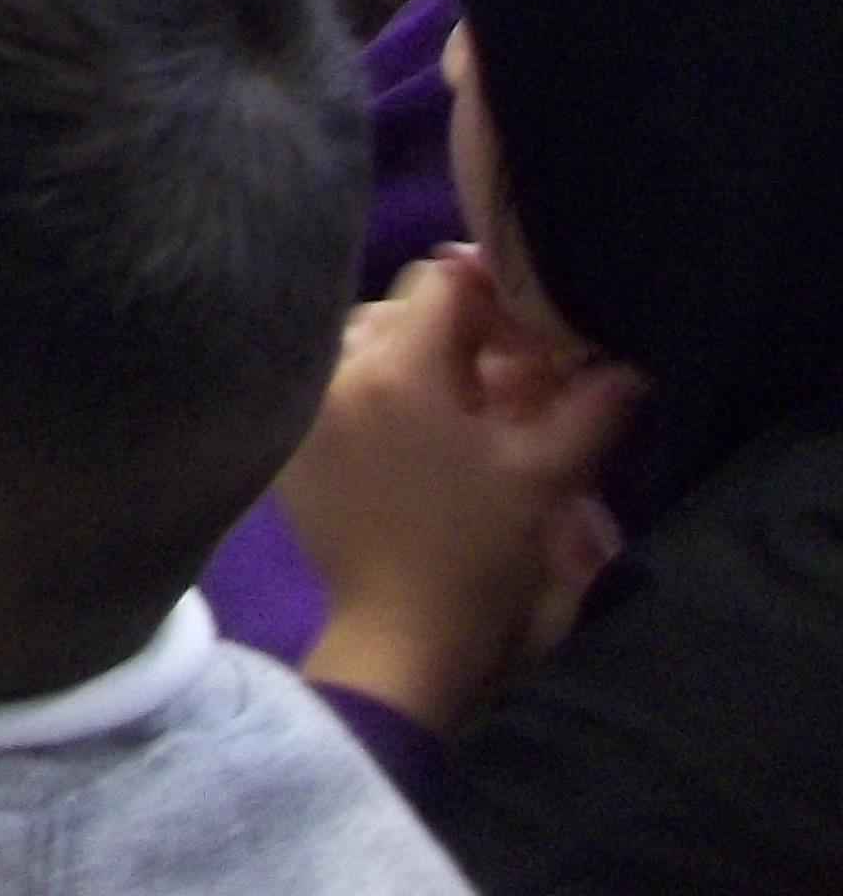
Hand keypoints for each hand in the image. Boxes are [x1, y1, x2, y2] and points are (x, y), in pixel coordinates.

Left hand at [286, 249, 643, 734]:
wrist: (402, 633)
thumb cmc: (479, 554)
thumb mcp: (544, 477)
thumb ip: (589, 410)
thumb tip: (626, 366)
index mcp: (396, 369)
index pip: (441, 281)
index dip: (491, 294)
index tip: (526, 331)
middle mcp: (335, 371)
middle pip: (397, 306)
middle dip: (451, 327)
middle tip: (500, 369)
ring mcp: (302, 403)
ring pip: (359, 338)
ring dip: (407, 353)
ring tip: (454, 399)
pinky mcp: (287, 437)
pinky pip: (327, 379)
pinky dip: (366, 384)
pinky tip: (405, 424)